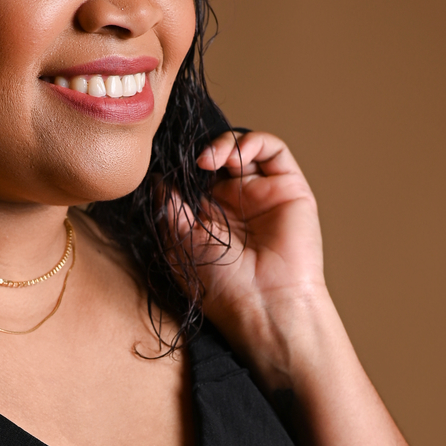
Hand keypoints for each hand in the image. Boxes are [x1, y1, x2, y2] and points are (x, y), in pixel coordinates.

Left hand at [182, 130, 329, 383]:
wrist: (264, 304)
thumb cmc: (220, 286)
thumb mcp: (179, 242)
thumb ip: (168, 206)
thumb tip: (156, 177)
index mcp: (209, 218)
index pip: (193, 176)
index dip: (180, 163)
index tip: (162, 159)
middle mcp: (236, 203)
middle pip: (217, 157)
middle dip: (198, 150)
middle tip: (185, 158)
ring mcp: (263, 194)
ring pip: (243, 148)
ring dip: (222, 143)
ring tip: (205, 161)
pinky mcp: (289, 188)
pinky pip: (273, 150)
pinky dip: (250, 141)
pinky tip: (228, 157)